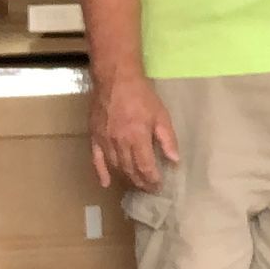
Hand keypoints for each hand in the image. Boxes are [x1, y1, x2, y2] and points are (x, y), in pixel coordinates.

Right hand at [90, 72, 179, 192]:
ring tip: (135, 185)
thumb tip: (175, 160)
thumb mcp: (161, 115)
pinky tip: (106, 183)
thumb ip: (167, 139)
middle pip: (130, 170)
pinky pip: (96, 159)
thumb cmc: (141, 95)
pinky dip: (100, 173)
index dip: (152, 179)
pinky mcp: (94, 137)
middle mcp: (119, 143)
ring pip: (115, 167)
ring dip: (125, 179)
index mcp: (137, 138)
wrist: (115, 79)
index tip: (158, 186)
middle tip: (148, 189)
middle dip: (140, 182)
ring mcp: (105, 141)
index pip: (145, 167)